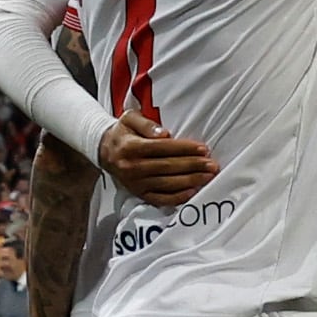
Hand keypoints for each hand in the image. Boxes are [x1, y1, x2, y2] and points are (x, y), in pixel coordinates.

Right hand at [98, 112, 218, 208]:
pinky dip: (177, 197)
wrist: (104, 151)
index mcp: (131, 147)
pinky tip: (192, 192)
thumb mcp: (129, 118)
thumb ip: (146, 123)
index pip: (162, 148)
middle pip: (168, 167)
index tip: (203, 148)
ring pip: (167, 184)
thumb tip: (163, 133)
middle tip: (212, 165)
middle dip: (193, 166)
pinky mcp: (138, 193)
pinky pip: (160, 198)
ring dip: (190, 181)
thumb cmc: (122, 132)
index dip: (184, 148)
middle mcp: (132, 167)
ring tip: (208, 177)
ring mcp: (135, 183)